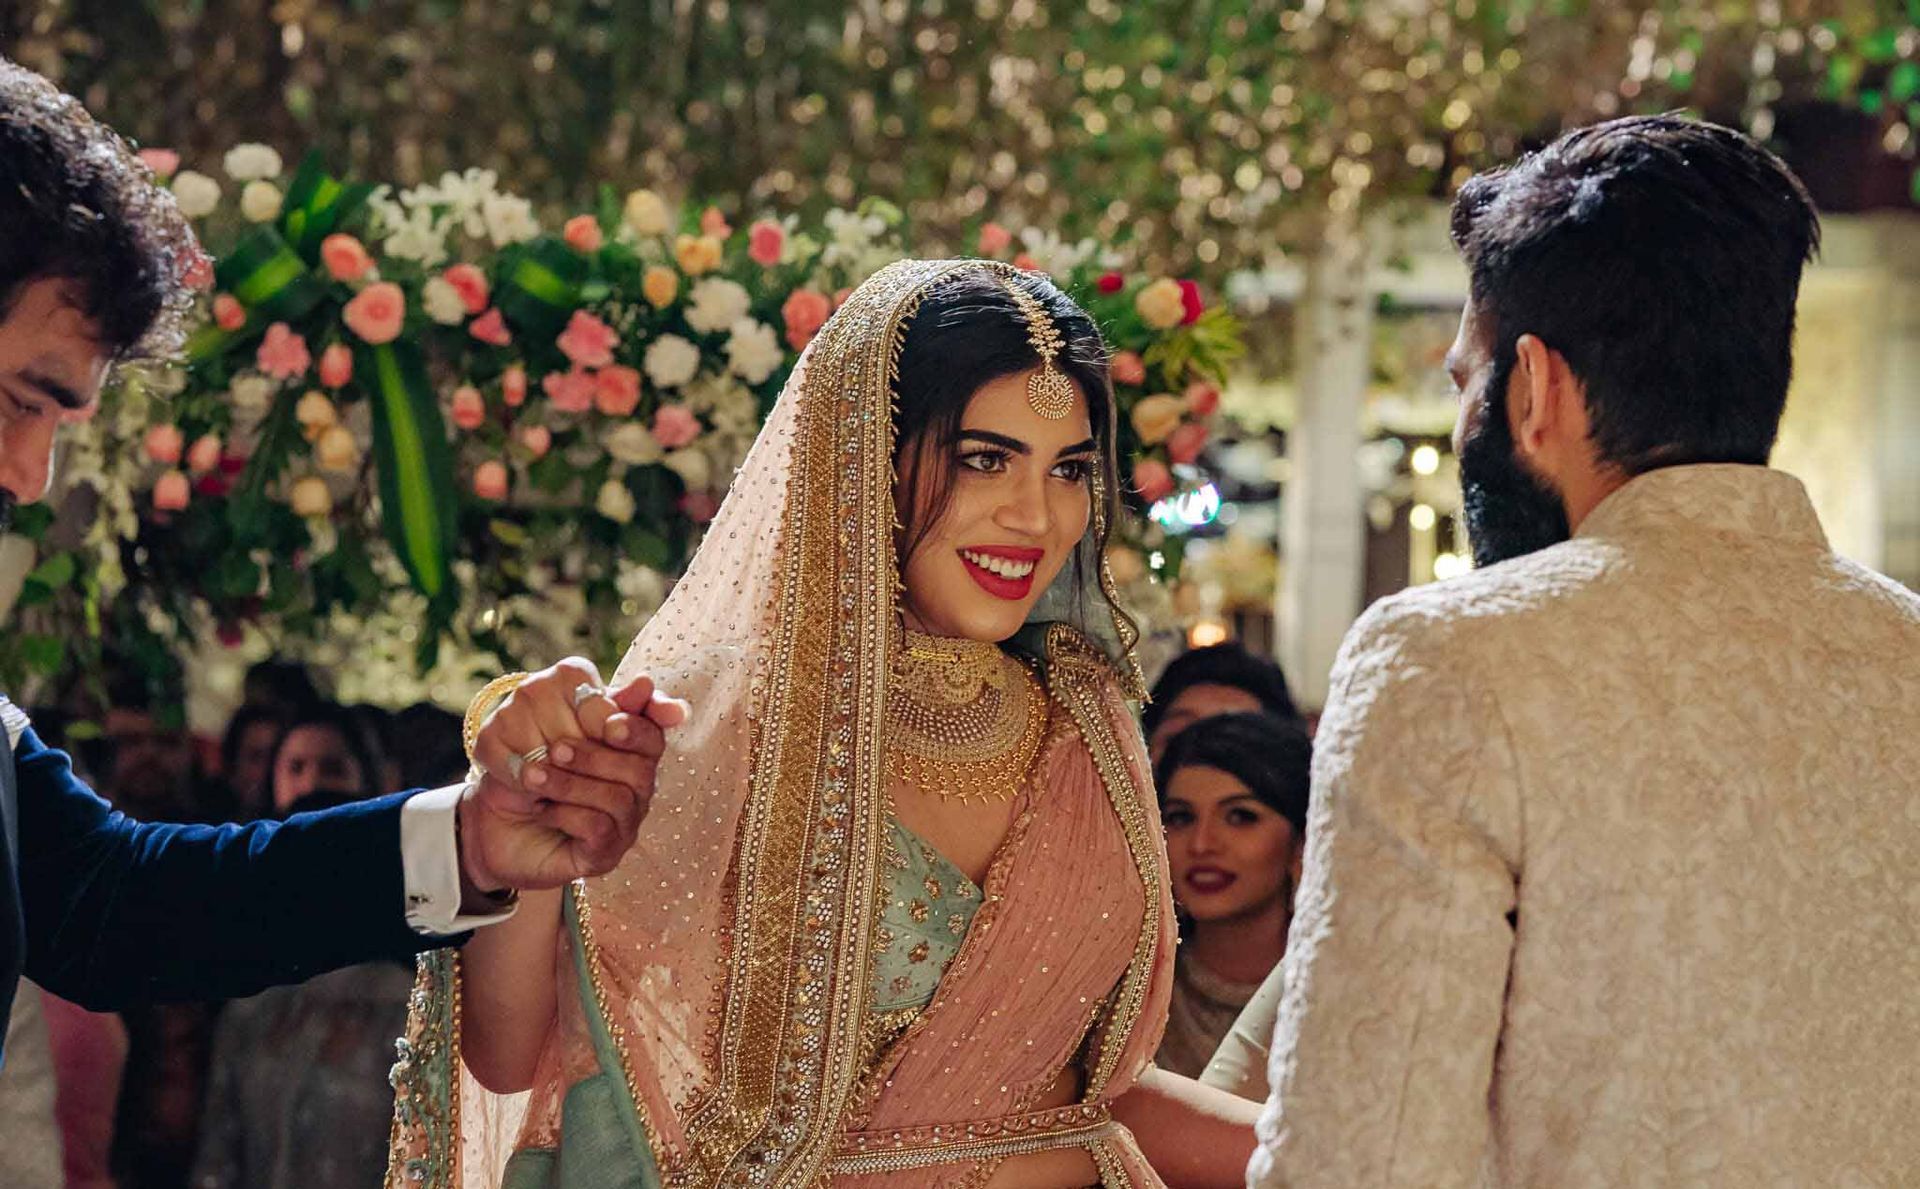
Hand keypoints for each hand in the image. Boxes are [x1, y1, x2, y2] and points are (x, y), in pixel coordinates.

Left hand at [458, 658, 687, 893]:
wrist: (491, 821)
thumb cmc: (526, 766)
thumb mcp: (548, 724)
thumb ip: (591, 702)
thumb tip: (644, 682)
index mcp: (629, 752)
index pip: (654, 735)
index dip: (638, 728)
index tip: (609, 723)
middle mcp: (636, 790)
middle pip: (642, 769)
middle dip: (595, 756)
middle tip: (555, 749)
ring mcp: (624, 824)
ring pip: (619, 799)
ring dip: (572, 784)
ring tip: (532, 776)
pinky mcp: (604, 854)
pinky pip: (599, 828)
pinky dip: (566, 813)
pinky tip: (541, 808)